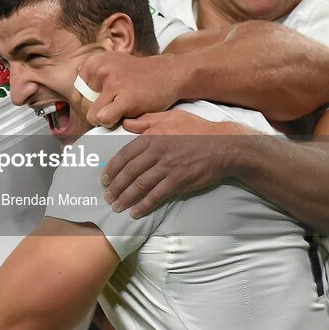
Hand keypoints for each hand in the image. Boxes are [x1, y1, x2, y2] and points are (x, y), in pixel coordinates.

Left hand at [80, 53, 180, 127]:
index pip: (76, 93)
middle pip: (82, 105)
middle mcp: (100, 69)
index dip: (88, 103)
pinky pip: (103, 118)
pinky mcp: (126, 97)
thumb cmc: (140, 74)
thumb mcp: (112, 64)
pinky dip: (111, 122)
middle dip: (96, 112)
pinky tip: (122, 116)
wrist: (170, 73)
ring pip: (91, 115)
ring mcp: (112, 82)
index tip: (103, 103)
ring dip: (104, 119)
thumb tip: (74, 94)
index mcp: (94, 62)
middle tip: (113, 108)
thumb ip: (92, 75)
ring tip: (119, 111)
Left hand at [102, 110, 245, 217]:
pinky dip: (143, 205)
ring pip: (139, 185)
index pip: (124, 154)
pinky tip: (136, 212)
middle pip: (129, 172)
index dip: (112, 169)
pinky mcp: (178, 181)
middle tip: (108, 196)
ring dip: (125, 198)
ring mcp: (167, 167)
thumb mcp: (172, 117)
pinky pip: (156, 196)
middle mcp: (156, 152)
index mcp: (152, 136)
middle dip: (115, 187)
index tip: (104, 178)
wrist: (224, 146)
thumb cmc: (198, 130)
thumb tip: (126, 124)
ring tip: (117, 206)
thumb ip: (147, 121)